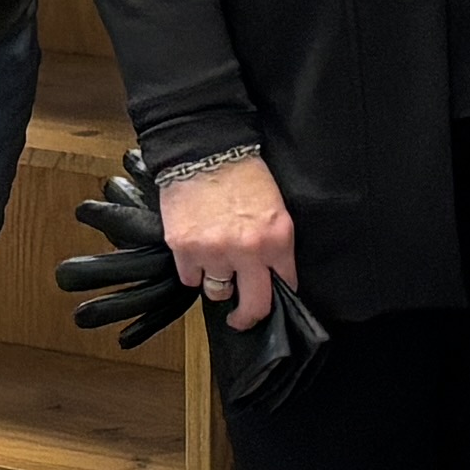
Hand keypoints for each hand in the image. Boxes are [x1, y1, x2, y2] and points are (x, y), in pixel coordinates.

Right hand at [157, 152, 296, 329]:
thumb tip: (270, 274)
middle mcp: (247, 251)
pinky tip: (196, 249)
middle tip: (242, 319)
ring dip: (217, 281)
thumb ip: (274, 244)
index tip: (270, 298)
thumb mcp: (275, 207)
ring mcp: (214, 252)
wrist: (204, 150)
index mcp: (277, 239)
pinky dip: (192, 269)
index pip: (285, 284)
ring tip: (215, 260)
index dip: (278, 293)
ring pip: (217, 291)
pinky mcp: (184, 249)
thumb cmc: (242, 174)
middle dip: (248, 317)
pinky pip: (190, 278)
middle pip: (254, 305)